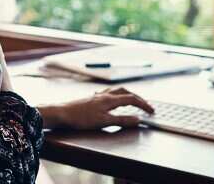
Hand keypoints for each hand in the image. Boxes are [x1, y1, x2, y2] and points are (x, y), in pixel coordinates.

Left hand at [38, 87, 154, 129]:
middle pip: (126, 92)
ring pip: (117, 91)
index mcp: (110, 99)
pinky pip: (108, 94)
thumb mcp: (104, 122)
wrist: (61, 113)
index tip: (152, 111)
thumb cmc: (80, 119)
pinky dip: (116, 96)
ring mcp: (97, 96)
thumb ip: (122, 121)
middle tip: (146, 106)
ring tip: (133, 101)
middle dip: (138, 98)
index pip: (132, 99)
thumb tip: (138, 119)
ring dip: (127, 95)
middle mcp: (105, 95)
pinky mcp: (91, 99)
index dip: (144, 105)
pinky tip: (113, 102)